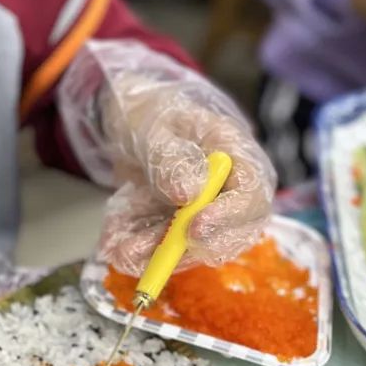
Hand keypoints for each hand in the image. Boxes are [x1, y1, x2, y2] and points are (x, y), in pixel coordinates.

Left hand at [97, 73, 275, 274]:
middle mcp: (228, 189)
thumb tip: (190, 194)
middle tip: (159, 252)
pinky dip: (142, 248)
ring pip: (193, 244)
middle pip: (232, 232)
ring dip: (159, 252)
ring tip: (123, 251)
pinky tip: (115, 246)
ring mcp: (204, 210)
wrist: (130, 120)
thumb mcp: (154, 127)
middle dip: (192, 247)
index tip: (195, 227)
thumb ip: (170, 156)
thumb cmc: (150, 113)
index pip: (250, 193)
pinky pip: (165, 243)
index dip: (229, 216)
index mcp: (235, 153)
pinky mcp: (179, 224)